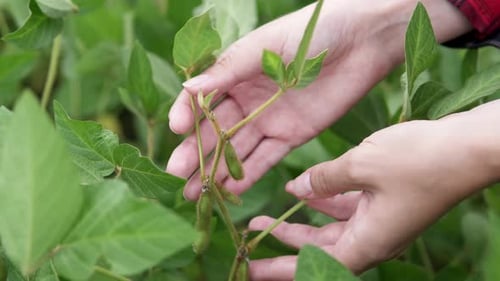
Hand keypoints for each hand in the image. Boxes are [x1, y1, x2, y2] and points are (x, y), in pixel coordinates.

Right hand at [167, 0, 470, 199]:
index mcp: (236, 72)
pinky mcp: (292, 136)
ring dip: (216, 172)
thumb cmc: (312, 32)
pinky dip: (248, 175)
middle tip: (175, 175)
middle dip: (195, 153)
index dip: (187, 114)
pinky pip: (265, 159)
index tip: (176, 129)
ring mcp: (269, 119)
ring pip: (236, 150)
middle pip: (215, 130)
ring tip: (195, 194)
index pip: (202, 98)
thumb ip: (229, 70)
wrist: (363, 41)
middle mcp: (248, 99)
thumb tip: (188, 87)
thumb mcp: (266, 46)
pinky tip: (230, 191)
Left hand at [248, 101, 499, 279]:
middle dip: (286, 243)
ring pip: (333, 230)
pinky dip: (326, 202)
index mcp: (368, 242)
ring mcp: (382, 221)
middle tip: (254, 236)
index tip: (252, 269)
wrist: (469, 148)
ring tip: (272, 216)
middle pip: (320, 250)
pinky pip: (348, 210)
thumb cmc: (418, 160)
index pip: (315, 267)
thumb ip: (324, 181)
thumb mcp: (361, 166)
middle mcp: (374, 238)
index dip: (281, 269)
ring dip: (304, 222)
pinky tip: (306, 191)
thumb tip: (296, 190)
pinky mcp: (388, 204)